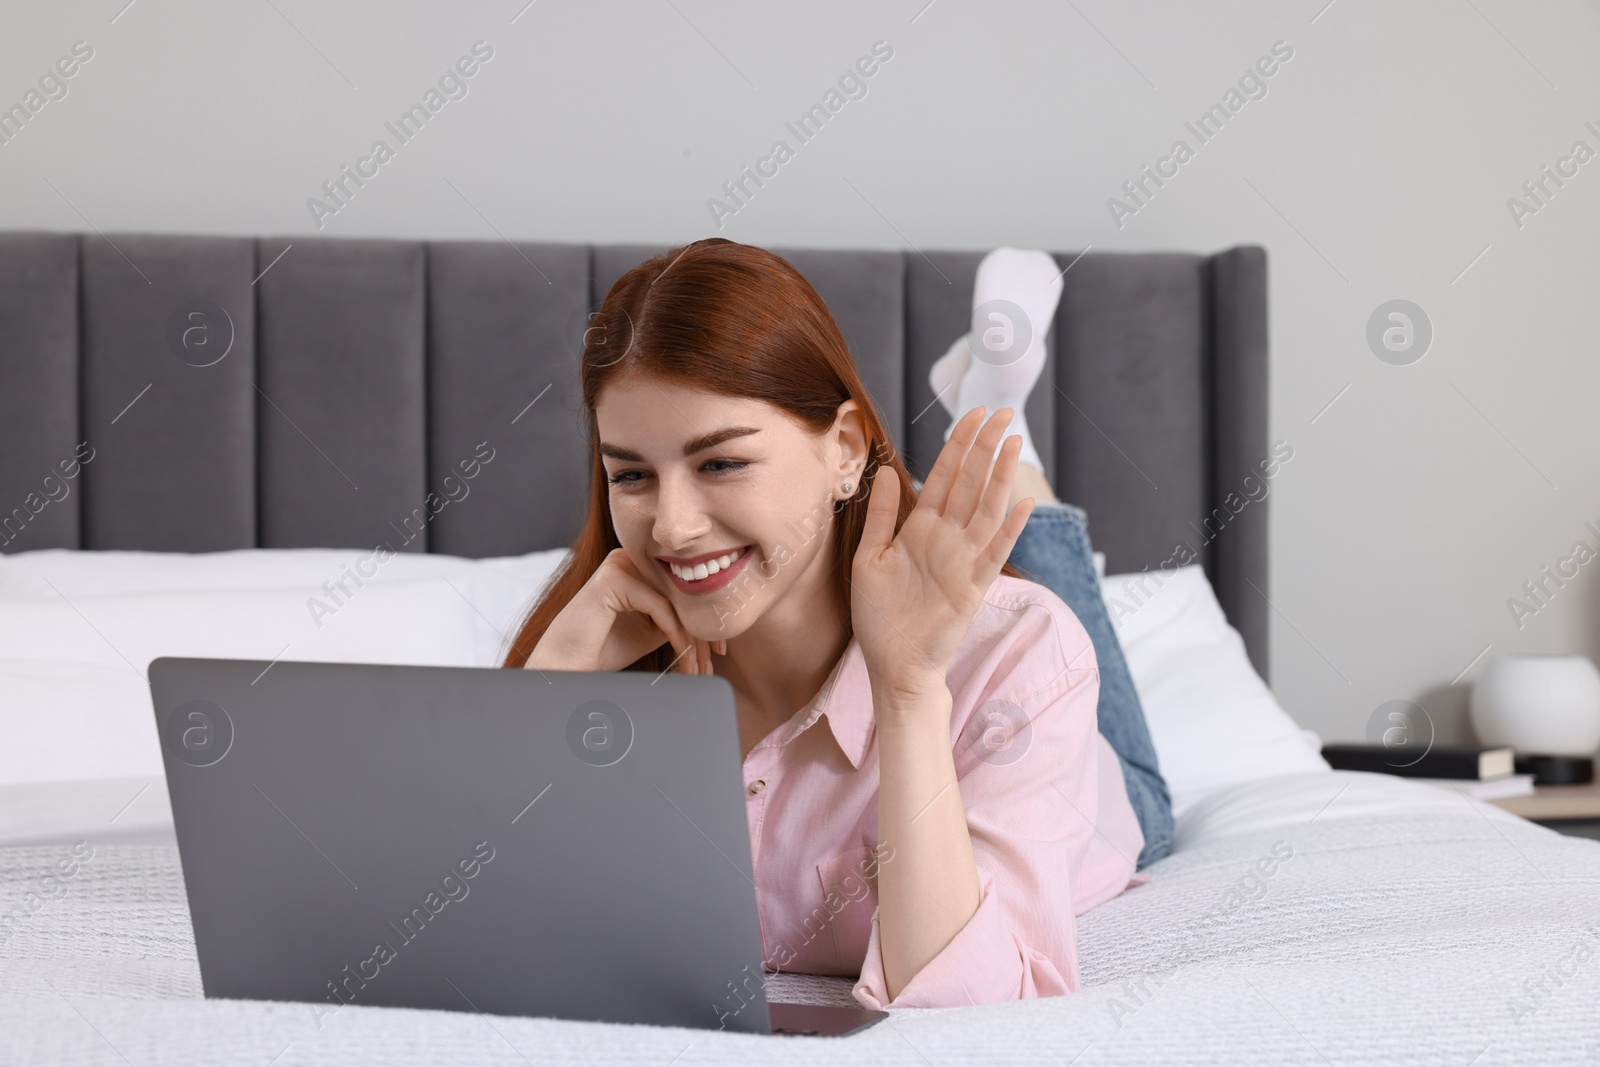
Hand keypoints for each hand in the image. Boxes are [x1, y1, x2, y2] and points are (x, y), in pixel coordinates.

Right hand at [524, 547, 724, 674]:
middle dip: (701, 630)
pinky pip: (659, 607)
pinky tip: (683, 656)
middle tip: (714, 660)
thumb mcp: (652, 629)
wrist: (567, 666)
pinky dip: (675, 634)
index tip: (720, 650)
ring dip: (692, 637)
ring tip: (699, 666)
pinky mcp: (613, 579)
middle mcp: (627, 557)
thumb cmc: (605, 649)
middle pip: (680, 592)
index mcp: (636, 564)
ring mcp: (619, 564)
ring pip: (674, 599)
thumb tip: (715, 616)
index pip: (681, 588)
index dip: (704, 619)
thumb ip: (677, 615)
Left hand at [850, 407, 1034, 706]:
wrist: (892, 666)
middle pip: (969, 483)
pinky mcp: (971, 589)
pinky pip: (993, 554)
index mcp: (920, 529)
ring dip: (1000, 476)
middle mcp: (946, 540)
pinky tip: (1021, 504)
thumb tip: (885, 469)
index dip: (959, 444)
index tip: (974, 413)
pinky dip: (1008, 530)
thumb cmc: (880, 616)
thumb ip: (882, 515)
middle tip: (1004, 412)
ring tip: (1013, 443)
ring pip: (985, 509)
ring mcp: (962, 562)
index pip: (943, 476)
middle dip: (985, 447)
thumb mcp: (870, 557)